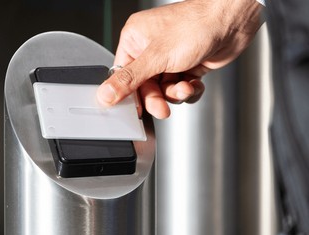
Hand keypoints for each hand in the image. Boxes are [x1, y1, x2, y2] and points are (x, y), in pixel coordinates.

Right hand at [97, 0, 262, 118]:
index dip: (129, 94)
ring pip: (163, 90)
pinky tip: (194, 83)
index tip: (134, 111)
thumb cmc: (196, 25)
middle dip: (156, 97)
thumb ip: (129, 79)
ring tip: (185, 86)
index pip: (123, 75)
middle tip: (162, 108)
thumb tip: (105, 93)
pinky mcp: (186, 67)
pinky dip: (188, 90)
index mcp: (135, 40)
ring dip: (175, 93)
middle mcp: (151, 49)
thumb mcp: (156, 56)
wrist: (232, 21)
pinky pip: (180, 88)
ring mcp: (170, 58)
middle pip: (145, 86)